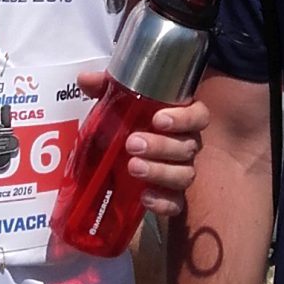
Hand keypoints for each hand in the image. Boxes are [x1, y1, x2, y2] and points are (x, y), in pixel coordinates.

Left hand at [75, 73, 207, 217]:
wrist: (120, 163)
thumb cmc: (129, 125)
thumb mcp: (118, 103)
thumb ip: (106, 87)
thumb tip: (85, 79)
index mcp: (180, 119)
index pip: (199, 116)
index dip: (184, 118)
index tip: (158, 119)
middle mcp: (186, 146)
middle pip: (189, 146)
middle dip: (161, 145)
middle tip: (133, 143)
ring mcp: (181, 173)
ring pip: (185, 174)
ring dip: (160, 171)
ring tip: (133, 167)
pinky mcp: (172, 198)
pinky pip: (177, 204)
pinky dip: (163, 201)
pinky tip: (145, 196)